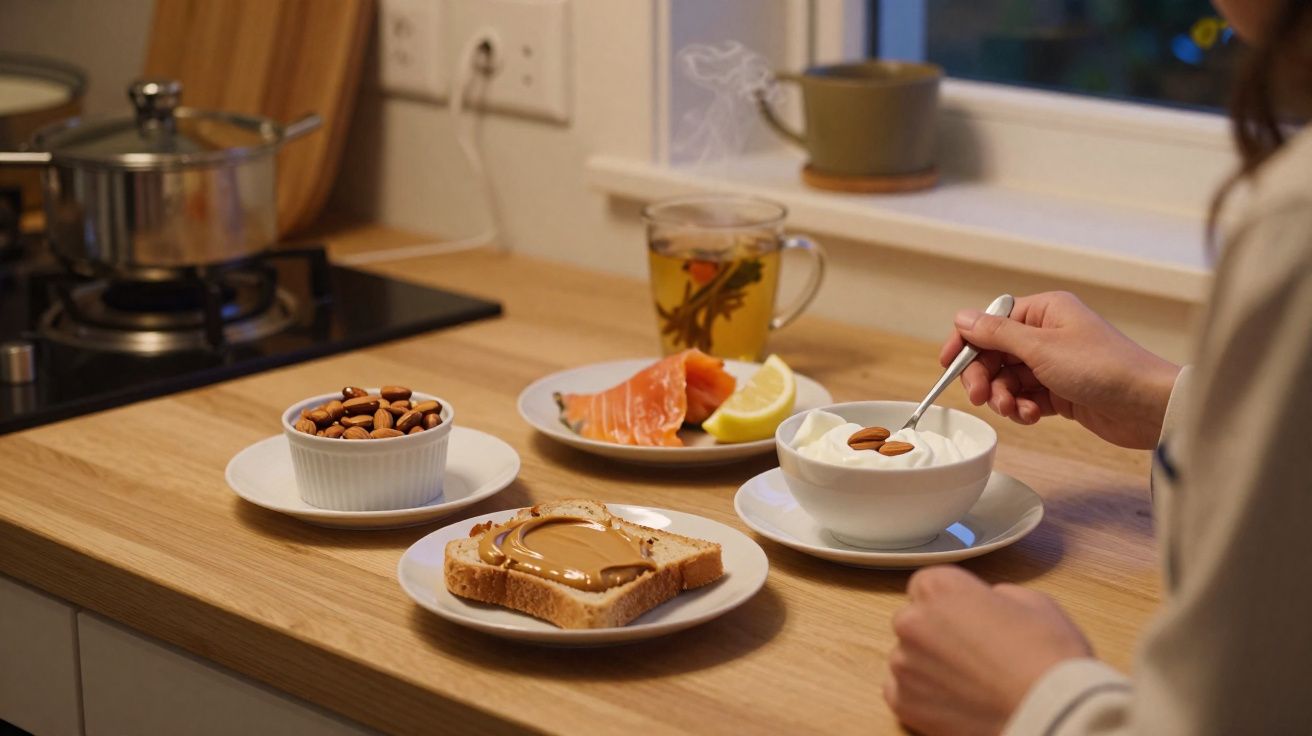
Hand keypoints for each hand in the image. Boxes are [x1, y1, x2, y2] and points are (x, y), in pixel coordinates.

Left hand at [885, 566, 1093, 735]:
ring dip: (931, 665)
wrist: (1051, 713)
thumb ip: (994, 595)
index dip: (950, 602)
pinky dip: (923, 695)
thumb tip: (987, 603)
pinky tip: (957, 700)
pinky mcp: (904, 703)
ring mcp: (904, 664)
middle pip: (915, 620)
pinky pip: (902, 691)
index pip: (927, 585)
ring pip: (909, 657)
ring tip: (972, 681)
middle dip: (937, 632)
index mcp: (939, 588)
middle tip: (975, 652)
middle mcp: (912, 621)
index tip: (968, 617)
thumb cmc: (1047, 657)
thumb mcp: (1031, 601)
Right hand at [940, 291, 1180, 448]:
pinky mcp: (1060, 391)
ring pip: (1008, 379)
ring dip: (1004, 397)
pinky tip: (1031, 416)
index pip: (990, 322)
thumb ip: (997, 334)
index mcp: (1044, 311)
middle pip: (995, 353)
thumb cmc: (1103, 368)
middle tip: (981, 398)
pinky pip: (1025, 397)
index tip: (947, 365)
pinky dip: (1022, 408)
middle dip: (985, 376)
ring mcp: (1054, 363)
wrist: (1147, 406)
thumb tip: (962, 318)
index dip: (966, 343)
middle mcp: (1047, 333)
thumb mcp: (1041, 348)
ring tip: (1015, 410)